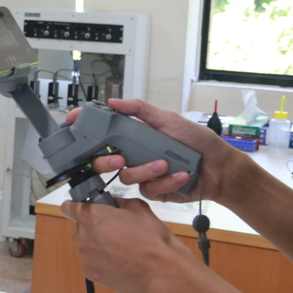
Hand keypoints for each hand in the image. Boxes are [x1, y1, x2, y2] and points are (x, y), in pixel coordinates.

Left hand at [60, 197, 198, 292]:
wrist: (162, 271)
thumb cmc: (151, 238)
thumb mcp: (138, 208)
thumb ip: (118, 202)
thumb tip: (111, 203)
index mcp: (91, 216)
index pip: (68, 207)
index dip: (75, 208)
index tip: (83, 210)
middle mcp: (83, 236)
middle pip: (81, 229)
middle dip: (94, 229)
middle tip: (116, 232)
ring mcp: (86, 257)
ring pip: (87, 247)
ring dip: (99, 247)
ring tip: (122, 250)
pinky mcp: (91, 274)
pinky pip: (92, 264)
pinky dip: (102, 263)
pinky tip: (121, 263)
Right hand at [65, 98, 239, 204]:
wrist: (220, 169)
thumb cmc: (198, 142)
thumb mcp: (169, 119)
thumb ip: (140, 110)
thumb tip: (114, 102)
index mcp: (135, 136)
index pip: (103, 133)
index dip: (85, 129)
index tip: (72, 123)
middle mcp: (135, 154)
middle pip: (103, 160)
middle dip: (106, 162)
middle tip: (120, 159)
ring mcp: (143, 174)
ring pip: (126, 177)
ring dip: (148, 171)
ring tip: (168, 165)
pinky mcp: (154, 191)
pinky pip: (148, 189)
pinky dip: (166, 181)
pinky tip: (181, 176)